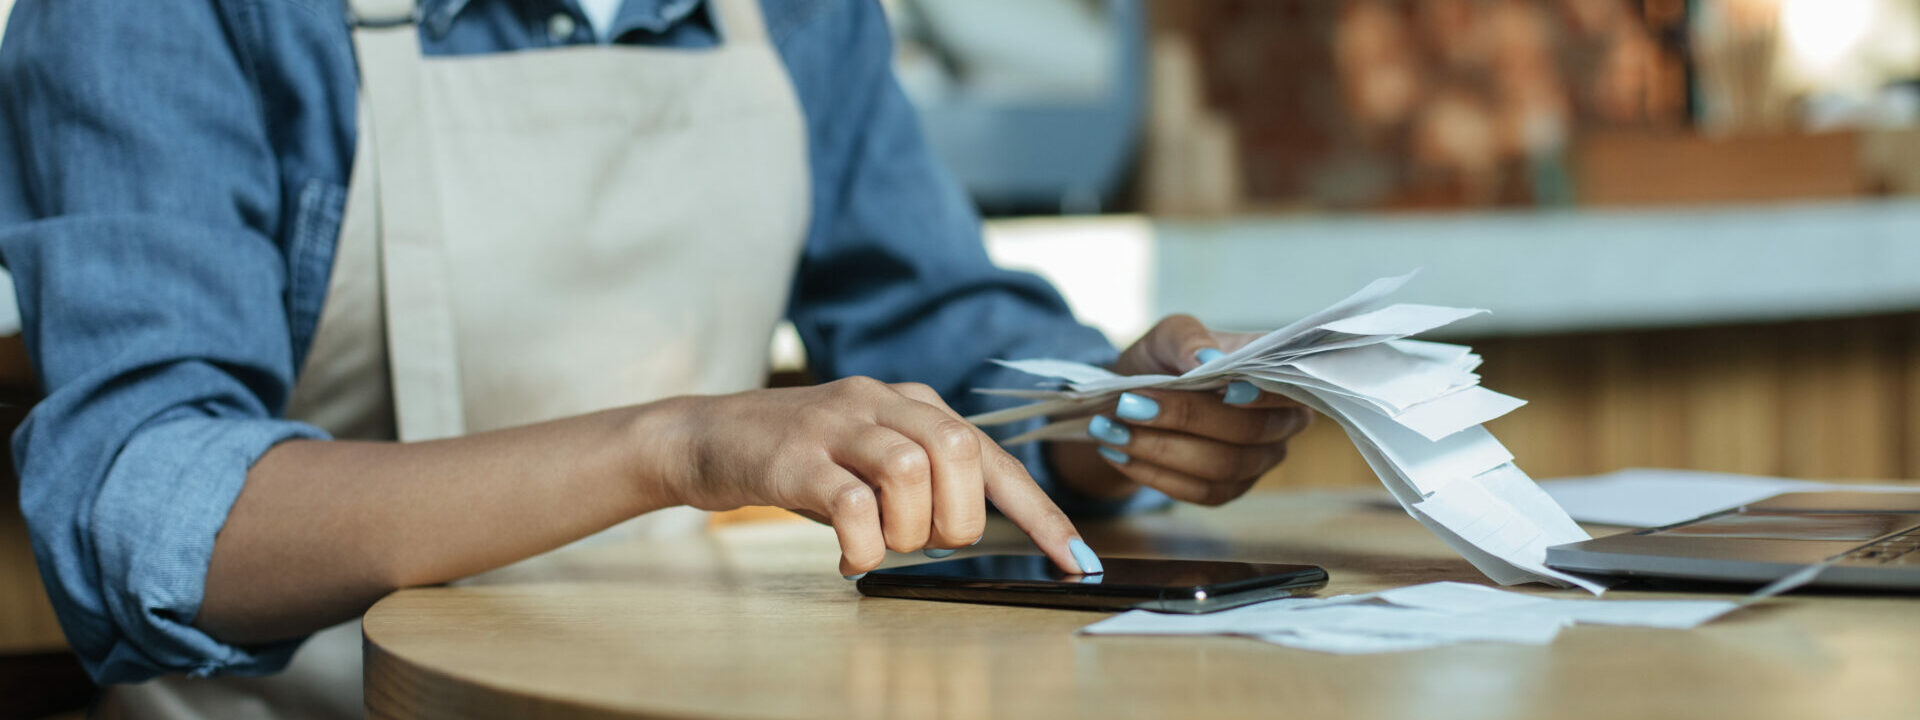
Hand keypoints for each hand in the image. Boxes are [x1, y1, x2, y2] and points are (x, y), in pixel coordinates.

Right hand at [654, 377, 1098, 576]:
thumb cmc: (801, 460)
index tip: (1077, 557)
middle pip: (958, 450)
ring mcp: (836, 424)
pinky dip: (863, 542)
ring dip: (907, 528)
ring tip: (881, 546)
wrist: (706, 436)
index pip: (993, 456)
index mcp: (912, 404)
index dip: (1040, 511)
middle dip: (958, 515)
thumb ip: (923, 481)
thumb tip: (971, 531)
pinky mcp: (794, 455)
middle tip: (925, 541)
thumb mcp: (871, 460)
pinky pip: (851, 503)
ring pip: (910, 470)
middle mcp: (881, 401)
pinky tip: (849, 557)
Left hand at [1048, 315, 1311, 505]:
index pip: (1288, 389)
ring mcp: (1258, 460)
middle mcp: (1281, 421)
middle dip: (1186, 418)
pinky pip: (1201, 492)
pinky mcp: (1228, 490)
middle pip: (1249, 431)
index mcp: (1276, 374)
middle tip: (1129, 404)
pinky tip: (1118, 454)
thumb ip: (1188, 339)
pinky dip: (1154, 474)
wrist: (1135, 402)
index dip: (1263, 396)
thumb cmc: (1164, 361)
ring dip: (1161, 450)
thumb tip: (1207, 360)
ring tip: (1111, 431)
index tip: (1224, 391)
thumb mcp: (1167, 335)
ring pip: (1223, 466)